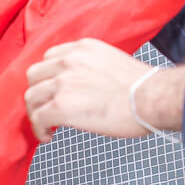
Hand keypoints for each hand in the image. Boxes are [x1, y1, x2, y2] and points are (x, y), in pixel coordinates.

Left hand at [24, 39, 152, 141]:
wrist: (153, 98)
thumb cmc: (143, 88)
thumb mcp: (112, 62)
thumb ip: (90, 68)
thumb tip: (82, 86)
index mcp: (82, 49)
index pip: (49, 58)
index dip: (47, 76)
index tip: (50, 88)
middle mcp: (69, 62)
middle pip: (34, 75)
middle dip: (38, 93)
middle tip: (45, 107)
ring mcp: (63, 83)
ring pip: (31, 97)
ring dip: (36, 113)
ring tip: (47, 124)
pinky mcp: (60, 105)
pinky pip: (36, 118)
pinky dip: (38, 129)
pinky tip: (48, 135)